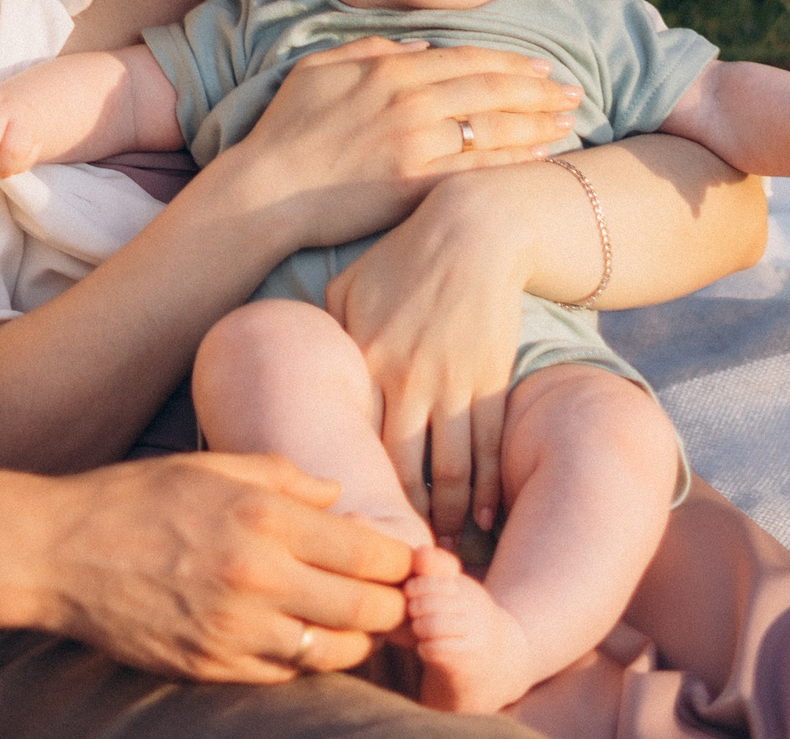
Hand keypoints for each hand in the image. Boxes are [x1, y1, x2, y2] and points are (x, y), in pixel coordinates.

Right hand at [35, 453, 412, 681]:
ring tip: (352, 622)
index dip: (402, 562)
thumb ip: (286, 477)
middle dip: (392, 607)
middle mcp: (257, 576)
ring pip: (333, 652)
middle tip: (395, 599)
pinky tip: (301, 638)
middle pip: (366, 610)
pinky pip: (285, 674)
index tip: (409, 562)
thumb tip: (337, 497)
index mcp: (264, 517)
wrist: (59, 552)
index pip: (369, 554)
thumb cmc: (137, 497)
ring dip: (354, 639)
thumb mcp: (213, 464)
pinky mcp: (210, 666)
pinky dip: (305, 660)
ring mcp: (234, 629)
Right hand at [204, 39, 578, 250]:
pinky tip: (539, 158)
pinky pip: (478, 168)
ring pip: (494, 127)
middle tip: (572, 92)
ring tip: (568, 123)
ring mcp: (417, 144)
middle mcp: (411, 101)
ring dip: (538, 122)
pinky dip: (514, 161)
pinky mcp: (417, 185)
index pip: (467, 59)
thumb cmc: (286, 129)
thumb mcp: (317, 69)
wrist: (266, 190)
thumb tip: (415, 48)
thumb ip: (368, 49)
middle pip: (492, 89)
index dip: (511, 62)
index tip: (541, 67)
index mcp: (390, 69)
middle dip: (539, 89)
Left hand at [321, 181, 523, 545]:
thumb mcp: (348, 288)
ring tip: (438, 551)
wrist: (474, 228)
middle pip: (399, 470)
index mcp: (364, 358)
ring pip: (450, 469)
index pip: (350, 442)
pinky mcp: (493, 378)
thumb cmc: (403, 257)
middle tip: (393, 560)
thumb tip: (296, 374)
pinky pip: (489, 447)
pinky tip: (480, 518)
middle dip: (398, 520)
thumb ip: (324, 334)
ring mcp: (454, 381)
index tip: (344, 527)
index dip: (349, 491)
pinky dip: (486, 490)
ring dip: (444, 517)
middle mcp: (406, 377)